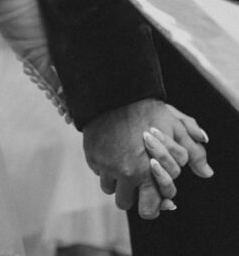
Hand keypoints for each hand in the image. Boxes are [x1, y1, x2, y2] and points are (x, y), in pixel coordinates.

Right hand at [83, 98, 211, 218]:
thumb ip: (192, 152)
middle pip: (125, 203)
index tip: (151, 189)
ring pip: (110, 189)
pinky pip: (98, 171)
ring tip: (122, 162)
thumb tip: (207, 173)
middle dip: (131, 194)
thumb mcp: (175, 127)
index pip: (150, 208)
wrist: (114, 91)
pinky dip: (103, 165)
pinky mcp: (92, 156)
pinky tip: (111, 150)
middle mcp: (127, 173)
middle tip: (135, 179)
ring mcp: (107, 166)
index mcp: (149, 172)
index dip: (151, 200)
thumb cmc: (147, 109)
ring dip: (116, 180)